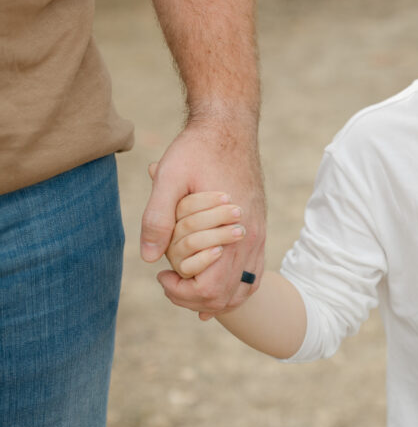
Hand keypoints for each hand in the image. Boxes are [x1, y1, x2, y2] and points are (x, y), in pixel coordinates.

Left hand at [142, 117, 265, 316]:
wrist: (230, 127)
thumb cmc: (197, 149)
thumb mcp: (169, 177)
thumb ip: (158, 217)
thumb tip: (149, 257)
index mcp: (231, 231)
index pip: (210, 289)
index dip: (181, 293)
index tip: (161, 275)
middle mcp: (250, 238)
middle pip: (227, 296)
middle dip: (194, 300)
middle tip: (169, 282)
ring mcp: (257, 234)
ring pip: (244, 289)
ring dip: (217, 299)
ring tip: (189, 289)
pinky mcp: (258, 228)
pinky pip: (253, 272)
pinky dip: (235, 287)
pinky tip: (216, 284)